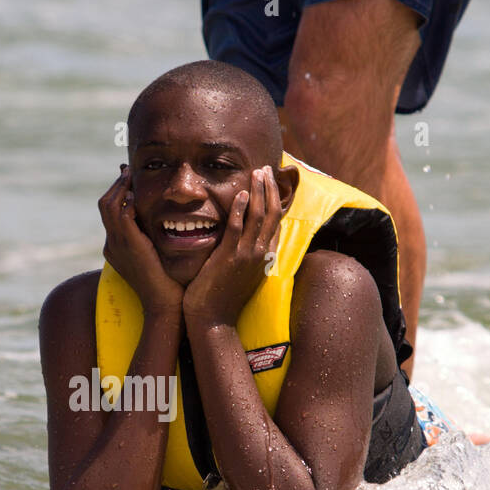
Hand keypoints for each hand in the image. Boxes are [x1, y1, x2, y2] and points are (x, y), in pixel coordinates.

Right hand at [99, 166, 184, 316]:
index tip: (128, 178)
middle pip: (105, 205)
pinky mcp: (128, 245)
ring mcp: (118, 245)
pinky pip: (121, 216)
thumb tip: (168, 223)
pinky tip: (136, 193)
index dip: (118, 192)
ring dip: (120, 187)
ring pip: (109, 206)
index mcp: (116, 248)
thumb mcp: (159, 259)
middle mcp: (112, 245)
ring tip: (130, 174)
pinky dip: (126, 200)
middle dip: (116, 184)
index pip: (110, 213)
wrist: (165, 306)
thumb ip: (156, 241)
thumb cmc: (169, 287)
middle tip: (127, 170)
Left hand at [183, 166, 282, 327]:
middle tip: (267, 169)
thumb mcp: (241, 274)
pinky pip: (238, 228)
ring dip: (259, 191)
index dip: (276, 200)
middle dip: (271, 189)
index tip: (272, 182)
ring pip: (259, 216)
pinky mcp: (230, 258)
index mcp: (265, 257)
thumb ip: (246, 256)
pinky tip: (240, 193)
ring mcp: (247, 255)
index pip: (276, 223)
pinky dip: (241, 208)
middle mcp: (261, 254)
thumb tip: (245, 243)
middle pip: (273, 214)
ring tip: (257, 172)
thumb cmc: (222, 299)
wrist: (213, 321)